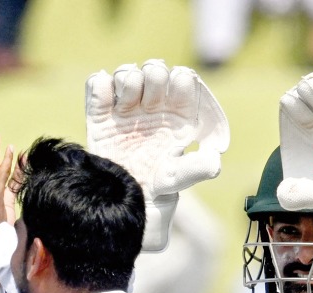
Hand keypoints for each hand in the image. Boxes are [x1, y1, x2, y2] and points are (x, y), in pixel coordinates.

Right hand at [86, 59, 228, 251]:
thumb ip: (196, 168)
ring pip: (127, 72)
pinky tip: (107, 102)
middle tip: (147, 101)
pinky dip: (100, 86)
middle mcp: (153, 107)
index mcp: (177, 116)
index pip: (182, 80)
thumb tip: (215, 162)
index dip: (179, 80)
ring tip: (126, 105)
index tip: (173, 94)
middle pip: (155, 70)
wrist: (122, 203)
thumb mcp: (177, 179)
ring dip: (128, 80)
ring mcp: (125, 109)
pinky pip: (97, 85)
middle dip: (153, 77)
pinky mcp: (100, 115)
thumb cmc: (156, 189)